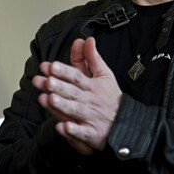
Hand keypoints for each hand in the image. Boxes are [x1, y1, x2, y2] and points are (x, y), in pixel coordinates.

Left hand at [32, 37, 121, 153]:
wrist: (128, 123)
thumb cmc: (111, 97)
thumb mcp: (104, 75)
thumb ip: (91, 58)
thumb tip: (86, 39)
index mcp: (92, 86)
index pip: (76, 76)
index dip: (63, 71)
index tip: (50, 66)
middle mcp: (90, 100)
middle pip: (72, 92)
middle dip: (58, 86)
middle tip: (46, 81)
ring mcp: (91, 117)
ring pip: (75, 110)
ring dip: (62, 105)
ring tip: (50, 99)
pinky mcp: (92, 134)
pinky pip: (82, 133)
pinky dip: (73, 131)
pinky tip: (62, 127)